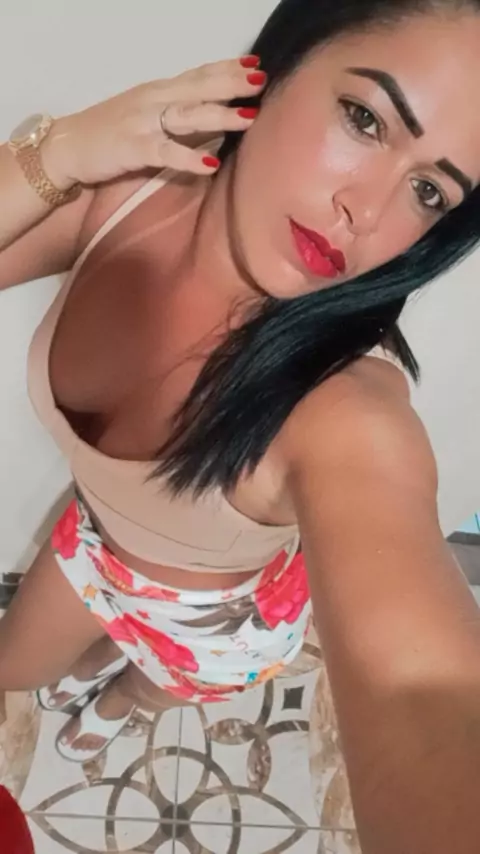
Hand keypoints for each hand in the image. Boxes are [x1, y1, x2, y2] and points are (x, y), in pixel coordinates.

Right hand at [42, 57, 265, 189]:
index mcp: (158, 91)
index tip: (255, 64)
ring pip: (187, 116)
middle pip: (198, 88)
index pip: (197, 75)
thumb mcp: (145, 114)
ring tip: (249, 117)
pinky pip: (165, 153)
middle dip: (231, 84)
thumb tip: (210, 116)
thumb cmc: (109, 133)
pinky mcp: (133, 149)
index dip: (226, 68)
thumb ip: (175, 112)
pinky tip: (209, 163)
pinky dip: (188, 158)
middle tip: (261, 81)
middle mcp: (153, 101)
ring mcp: (143, 123)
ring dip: (219, 115)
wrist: (67, 146)